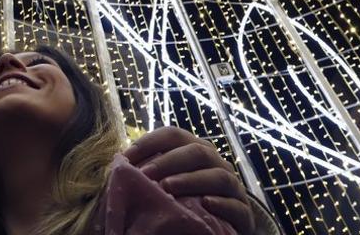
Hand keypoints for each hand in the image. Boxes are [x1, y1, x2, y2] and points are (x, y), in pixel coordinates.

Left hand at [123, 126, 254, 234]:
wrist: (218, 228)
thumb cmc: (185, 202)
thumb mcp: (167, 184)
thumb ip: (150, 171)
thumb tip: (116, 164)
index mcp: (195, 150)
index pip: (173, 134)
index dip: (149, 142)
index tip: (125, 158)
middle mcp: (216, 163)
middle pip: (196, 151)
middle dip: (168, 161)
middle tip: (145, 175)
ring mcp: (233, 186)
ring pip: (218, 175)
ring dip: (191, 180)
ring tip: (168, 188)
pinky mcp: (244, 212)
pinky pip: (236, 205)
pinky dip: (221, 204)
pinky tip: (205, 205)